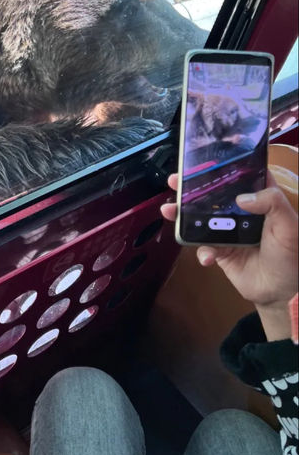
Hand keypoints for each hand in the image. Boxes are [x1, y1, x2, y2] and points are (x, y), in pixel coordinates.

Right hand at [161, 171, 297, 340]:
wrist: (282, 292)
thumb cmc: (291, 255)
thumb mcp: (288, 225)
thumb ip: (272, 202)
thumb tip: (241, 198)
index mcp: (260, 200)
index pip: (239, 178)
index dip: (220, 168)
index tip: (200, 162)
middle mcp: (241, 212)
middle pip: (212, 195)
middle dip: (190, 188)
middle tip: (174, 181)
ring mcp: (227, 231)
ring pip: (201, 218)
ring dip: (182, 214)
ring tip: (169, 210)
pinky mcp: (220, 251)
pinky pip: (203, 247)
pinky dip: (202, 251)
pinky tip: (207, 256)